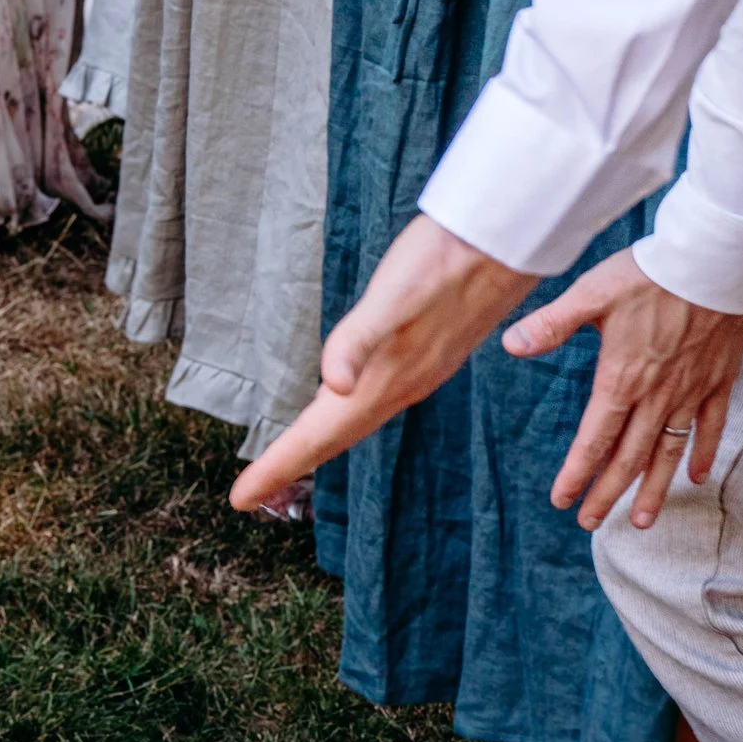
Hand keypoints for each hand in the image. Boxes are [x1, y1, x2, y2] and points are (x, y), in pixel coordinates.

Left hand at [229, 214, 533, 511]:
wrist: (503, 241)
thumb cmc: (442, 260)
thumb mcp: (395, 293)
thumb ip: (361, 339)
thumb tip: (332, 385)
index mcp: (384, 380)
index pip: (319, 434)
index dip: (278, 467)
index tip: (239, 499)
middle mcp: (400, 387)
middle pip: (334, 438)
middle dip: (291, 466)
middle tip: (250, 494)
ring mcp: (416, 374)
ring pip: (355, 423)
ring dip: (319, 446)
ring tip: (288, 460)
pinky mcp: (425, 355)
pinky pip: (372, 401)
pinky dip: (344, 417)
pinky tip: (341, 404)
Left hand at [503, 245, 742, 529]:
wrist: (712, 262)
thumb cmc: (648, 273)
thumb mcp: (591, 293)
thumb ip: (552, 323)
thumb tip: (510, 345)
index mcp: (622, 379)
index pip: (594, 439)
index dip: (578, 473)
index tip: (563, 501)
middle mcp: (656, 395)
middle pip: (630, 457)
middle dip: (608, 494)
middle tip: (591, 523)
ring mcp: (690, 391)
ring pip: (670, 453)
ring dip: (654, 489)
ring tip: (642, 522)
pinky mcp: (718, 380)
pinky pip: (711, 427)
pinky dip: (702, 453)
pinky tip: (696, 477)